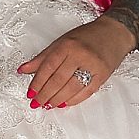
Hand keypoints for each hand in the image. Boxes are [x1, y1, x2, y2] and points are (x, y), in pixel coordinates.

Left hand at [16, 17, 132, 108]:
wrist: (114, 33)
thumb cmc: (87, 37)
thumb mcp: (62, 42)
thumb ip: (42, 57)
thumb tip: (23, 70)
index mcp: (67, 45)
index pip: (48, 67)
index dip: (37, 82)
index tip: (30, 93)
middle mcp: (80, 55)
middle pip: (58, 80)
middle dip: (45, 94)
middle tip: (37, 103)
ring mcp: (93, 66)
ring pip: (71, 88)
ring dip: (57, 99)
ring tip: (48, 105)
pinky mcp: (103, 75)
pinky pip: (86, 92)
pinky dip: (73, 100)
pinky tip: (63, 103)